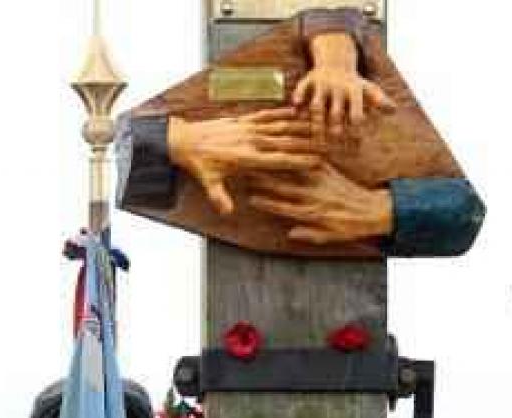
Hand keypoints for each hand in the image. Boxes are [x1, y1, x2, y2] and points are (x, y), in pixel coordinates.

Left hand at [167, 108, 320, 214]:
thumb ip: (220, 197)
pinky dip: (282, 112)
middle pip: (285, 140)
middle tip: (328, 142)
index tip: (317, 161)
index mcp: (245, 158)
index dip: (298, 160)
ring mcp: (247, 128)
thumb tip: (228, 212)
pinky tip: (295, 111)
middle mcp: (250, 140)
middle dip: (307, 141)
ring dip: (300, 125)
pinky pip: (266, 114)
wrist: (184, 139)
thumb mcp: (208, 182)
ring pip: (279, 125)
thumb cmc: (198, 163)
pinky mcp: (243, 119)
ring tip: (319, 124)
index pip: (278, 159)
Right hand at [248, 162, 393, 245]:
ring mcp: (322, 180)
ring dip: (278, 162)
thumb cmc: (350, 226)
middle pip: (284, 185)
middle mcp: (314, 194)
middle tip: (248, 170)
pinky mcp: (329, 170)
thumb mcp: (330, 236)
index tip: (251, 198)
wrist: (374, 210)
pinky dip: (300, 151)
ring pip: (295, 169)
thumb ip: (310, 234)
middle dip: (265, 178)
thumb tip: (290, 232)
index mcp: (312, 212)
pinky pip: (312, 158)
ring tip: (263, 154)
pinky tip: (288, 143)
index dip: (266, 202)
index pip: (283, 207)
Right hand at [293, 33, 395, 139]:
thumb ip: (379, 100)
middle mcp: (338, 87)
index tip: (355, 144)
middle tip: (334, 144)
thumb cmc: (353, 83)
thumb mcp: (368, 89)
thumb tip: (394, 110)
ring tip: (315, 137)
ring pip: (317, 104)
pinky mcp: (308, 80)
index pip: (356, 112)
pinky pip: (301, 89)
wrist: (335, 61)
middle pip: (336, 112)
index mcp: (354, 91)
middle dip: (335, 128)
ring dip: (316, 121)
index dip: (356, 127)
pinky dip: (298, 98)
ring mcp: (322, 84)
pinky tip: (295, 110)